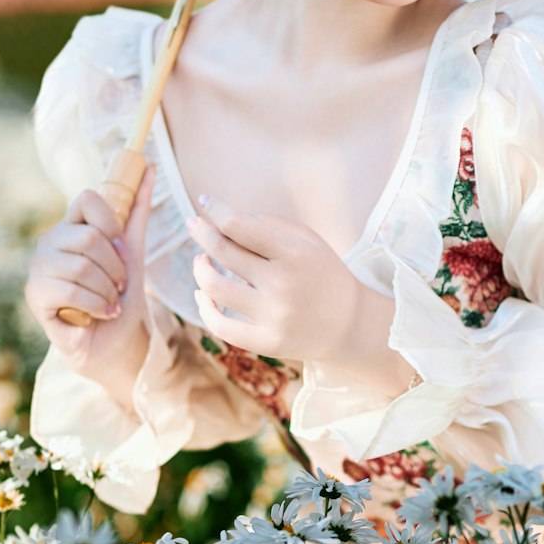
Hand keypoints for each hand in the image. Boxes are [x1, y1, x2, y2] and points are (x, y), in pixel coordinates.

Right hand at [25, 164, 156, 376]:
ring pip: (81, 265)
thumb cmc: (121, 295)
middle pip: (88, 236)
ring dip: (107, 289)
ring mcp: (38, 268)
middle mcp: (49, 242)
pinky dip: (96, 304)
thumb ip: (138, 211)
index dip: (111, 224)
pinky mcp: (35, 295)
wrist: (115, 341)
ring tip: (110, 301)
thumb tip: (150, 168)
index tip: (123, 250)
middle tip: (119, 285)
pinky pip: (71, 290)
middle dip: (115, 266)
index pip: (87, 199)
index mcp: (71, 226)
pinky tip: (101, 313)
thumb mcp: (134, 251)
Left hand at [187, 198, 362, 367]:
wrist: (350, 325)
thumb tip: (224, 218)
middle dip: (201, 233)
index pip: (239, 226)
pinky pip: (219, 325)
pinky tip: (203, 294)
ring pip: (213, 287)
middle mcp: (282, 284)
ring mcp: (273, 316)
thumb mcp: (308, 241)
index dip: (216, 210)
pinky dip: (204, 306)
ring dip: (200, 269)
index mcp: (294, 253)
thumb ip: (269, 225)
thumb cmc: (322, 274)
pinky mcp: (266, 342)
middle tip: (194, 225)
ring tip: (201, 261)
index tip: (205, 201)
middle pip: (222, 252)